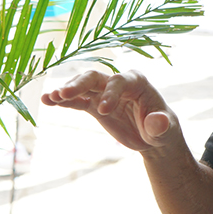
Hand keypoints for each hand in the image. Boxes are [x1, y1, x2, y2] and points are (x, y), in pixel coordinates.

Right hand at [41, 70, 178, 152]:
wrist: (153, 135)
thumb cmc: (162, 129)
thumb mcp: (165, 130)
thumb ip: (161, 125)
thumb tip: (159, 122)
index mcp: (137, 82)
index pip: (119, 81)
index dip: (110, 93)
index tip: (103, 111)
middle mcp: (117, 82)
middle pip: (95, 77)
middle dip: (79, 84)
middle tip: (65, 95)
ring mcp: (103, 92)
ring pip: (82, 86)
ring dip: (66, 90)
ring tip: (52, 98)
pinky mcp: (94, 105)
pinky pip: (76, 101)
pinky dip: (62, 101)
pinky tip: (47, 101)